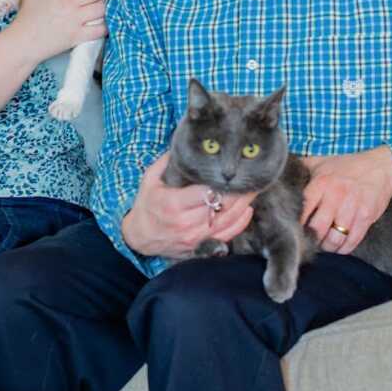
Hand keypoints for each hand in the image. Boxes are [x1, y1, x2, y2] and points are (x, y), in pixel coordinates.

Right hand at [9, 0, 116, 64]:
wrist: (23, 41)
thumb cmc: (28, 14)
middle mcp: (70, 2)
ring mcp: (75, 20)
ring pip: (103, 8)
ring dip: (112, 4)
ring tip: (120, 2)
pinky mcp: (78, 36)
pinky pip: (100, 30)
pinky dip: (110, 26)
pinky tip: (115, 21)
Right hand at [121, 153, 254, 259]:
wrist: (139, 236)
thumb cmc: (146, 205)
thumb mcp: (150, 179)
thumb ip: (167, 162)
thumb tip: (185, 143)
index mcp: (173, 204)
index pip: (206, 192)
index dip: (221, 183)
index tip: (230, 171)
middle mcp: (185, 223)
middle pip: (222, 206)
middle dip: (238, 192)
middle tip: (249, 178)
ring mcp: (195, 237)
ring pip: (228, 221)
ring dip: (243, 206)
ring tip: (251, 190)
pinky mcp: (201, 247)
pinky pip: (227, 236)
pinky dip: (240, 223)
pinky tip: (247, 210)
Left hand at [301, 146, 391, 253]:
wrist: (380, 168)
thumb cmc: (346, 166)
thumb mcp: (321, 162)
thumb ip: (301, 168)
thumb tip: (280, 173)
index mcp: (321, 182)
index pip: (303, 209)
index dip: (296, 224)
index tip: (293, 230)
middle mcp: (336, 195)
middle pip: (317, 228)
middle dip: (312, 239)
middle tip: (310, 241)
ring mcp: (352, 206)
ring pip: (335, 238)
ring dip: (328, 246)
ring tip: (325, 245)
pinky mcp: (366, 216)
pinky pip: (352, 241)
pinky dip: (344, 248)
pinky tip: (340, 246)